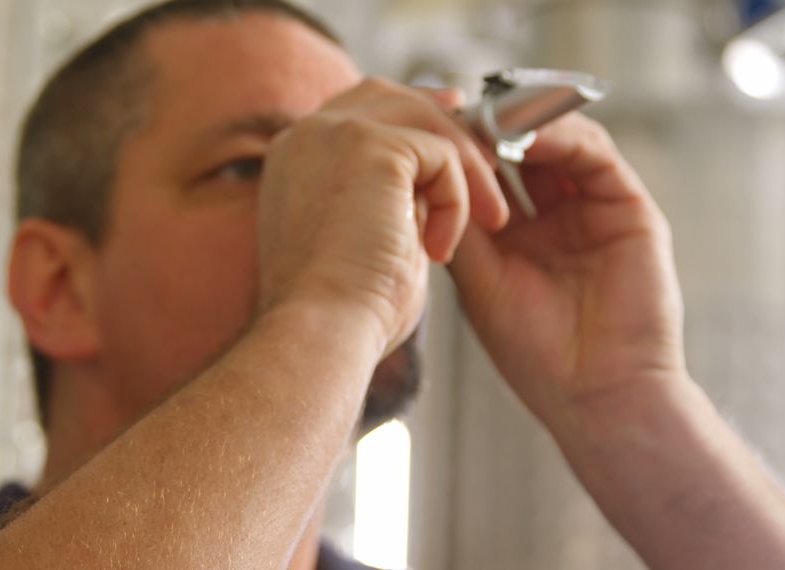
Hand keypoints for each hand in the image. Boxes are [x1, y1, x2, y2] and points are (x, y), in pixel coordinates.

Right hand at [257, 78, 508, 353]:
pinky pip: (439, 153)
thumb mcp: (365, 241)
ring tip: (488, 220)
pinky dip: (456, 199)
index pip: (357, 112)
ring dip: (465, 167)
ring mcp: (332, 134)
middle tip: (490, 158)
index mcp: (294, 160)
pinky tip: (442, 249)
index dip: (409, 120)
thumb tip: (430, 190)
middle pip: (386, 96)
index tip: (454, 141)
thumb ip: (388, 202)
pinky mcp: (367, 145)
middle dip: (442, 121)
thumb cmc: (341, 311)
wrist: (319, 331)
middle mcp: (304, 136)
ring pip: (422, 119)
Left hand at [448, 113, 686, 423]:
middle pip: (521, 150)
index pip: (487, 173)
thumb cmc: (531, 350)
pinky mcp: (629, 208)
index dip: (459, 150)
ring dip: (521, 125)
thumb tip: (423, 173)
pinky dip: (560, 137)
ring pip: (557, 142)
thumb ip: (459, 224)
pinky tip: (525, 136)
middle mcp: (554, 216)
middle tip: (453, 112)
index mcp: (516, 235)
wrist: (595, 393)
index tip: (425, 132)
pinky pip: (594, 155)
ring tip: (485, 121)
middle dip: (487, 129)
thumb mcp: (478, 278)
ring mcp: (592, 209)